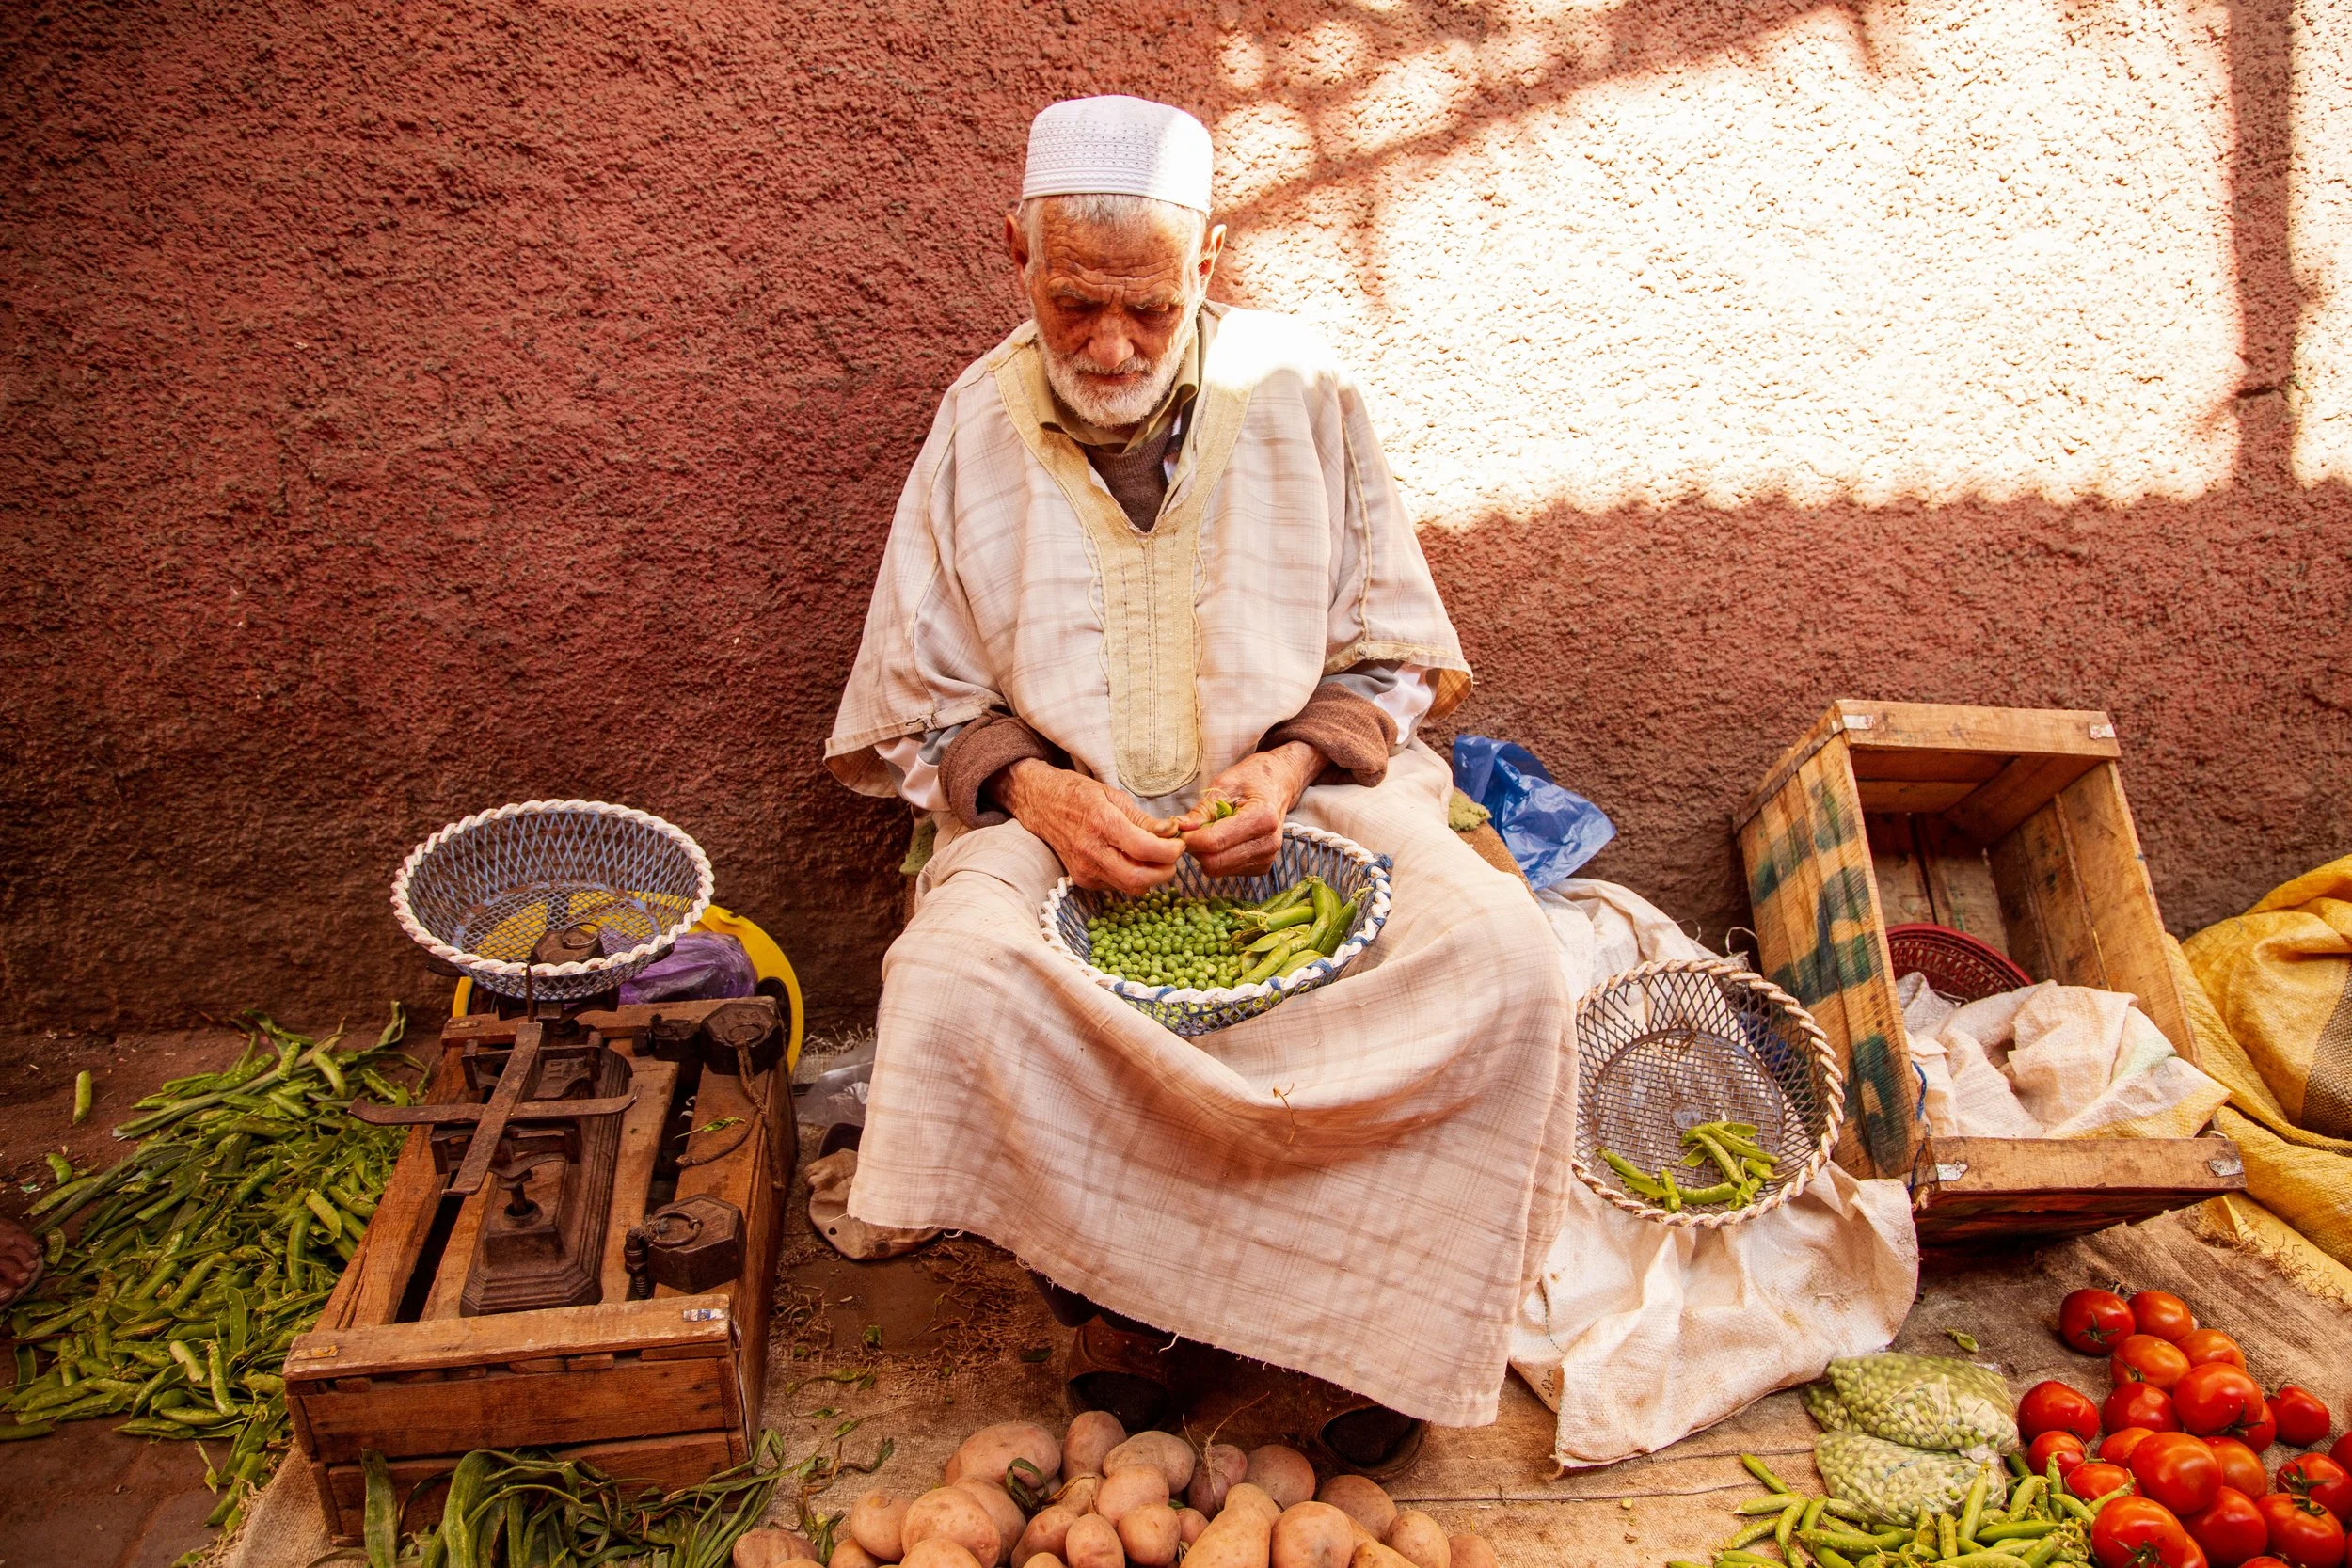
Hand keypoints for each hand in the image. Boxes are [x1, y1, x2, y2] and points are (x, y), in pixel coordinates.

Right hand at [995, 759, 1183, 895]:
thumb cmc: (1078, 794)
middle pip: (1139, 879)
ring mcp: (1085, 870)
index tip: (1179, 843)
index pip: (1144, 849)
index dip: (1170, 851)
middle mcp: (1091, 851)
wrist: (1041, 804)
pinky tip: (1133, 860)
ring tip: (1156, 857)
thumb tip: (1173, 831)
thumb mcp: (1113, 795)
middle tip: (1172, 856)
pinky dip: (1133, 877)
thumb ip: (1144, 819)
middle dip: (1165, 872)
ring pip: (1131, 887)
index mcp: (1102, 823)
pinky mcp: (1083, 880)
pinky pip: (1117, 886)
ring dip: (1152, 877)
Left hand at [1173, 742, 1322, 877]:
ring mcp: (1267, 858)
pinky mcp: (1262, 868)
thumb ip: (1202, 809)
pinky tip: (1225, 839)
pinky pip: (1226, 871)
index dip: (1190, 838)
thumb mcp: (1225, 784)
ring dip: (1206, 854)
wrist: (1279, 784)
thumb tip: (1180, 828)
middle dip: (1197, 848)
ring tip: (1212, 830)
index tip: (1179, 829)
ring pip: (1218, 870)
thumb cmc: (1252, 779)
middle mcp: (1268, 843)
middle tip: (1193, 830)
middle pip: (1214, 862)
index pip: (1215, 842)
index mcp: (1262, 818)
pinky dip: (1218, 857)